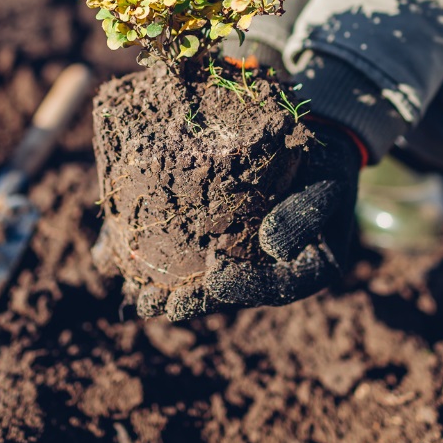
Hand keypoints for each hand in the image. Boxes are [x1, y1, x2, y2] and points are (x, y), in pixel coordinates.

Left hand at [93, 121, 364, 320]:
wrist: (314, 136)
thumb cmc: (326, 162)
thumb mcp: (330, 182)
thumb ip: (308, 213)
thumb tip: (271, 246)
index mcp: (303, 269)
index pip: (273, 287)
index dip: (241, 288)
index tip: (214, 280)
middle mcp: (266, 269)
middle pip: (226, 291)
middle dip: (186, 301)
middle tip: (150, 306)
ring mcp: (238, 253)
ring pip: (198, 277)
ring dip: (162, 289)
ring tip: (129, 296)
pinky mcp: (213, 232)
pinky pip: (180, 248)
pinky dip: (146, 252)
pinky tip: (111, 257)